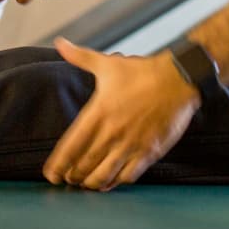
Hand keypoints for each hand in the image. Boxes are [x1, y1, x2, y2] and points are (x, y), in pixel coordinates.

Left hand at [44, 38, 199, 191]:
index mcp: (98, 112)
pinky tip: (110, 183)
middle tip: (67, 180)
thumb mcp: (107, 64)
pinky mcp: (149, 152)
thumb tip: (60, 43)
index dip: (59, 164)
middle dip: (73, 176)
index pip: (71, 146)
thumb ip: (80, 57)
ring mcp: (131, 144)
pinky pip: (129, 175)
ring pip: (105, 175)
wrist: (178, 79)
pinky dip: (116, 182)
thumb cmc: (141, 72)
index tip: (51, 174)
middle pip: (85, 165)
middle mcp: (112, 132)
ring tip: (85, 185)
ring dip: (92, 184)